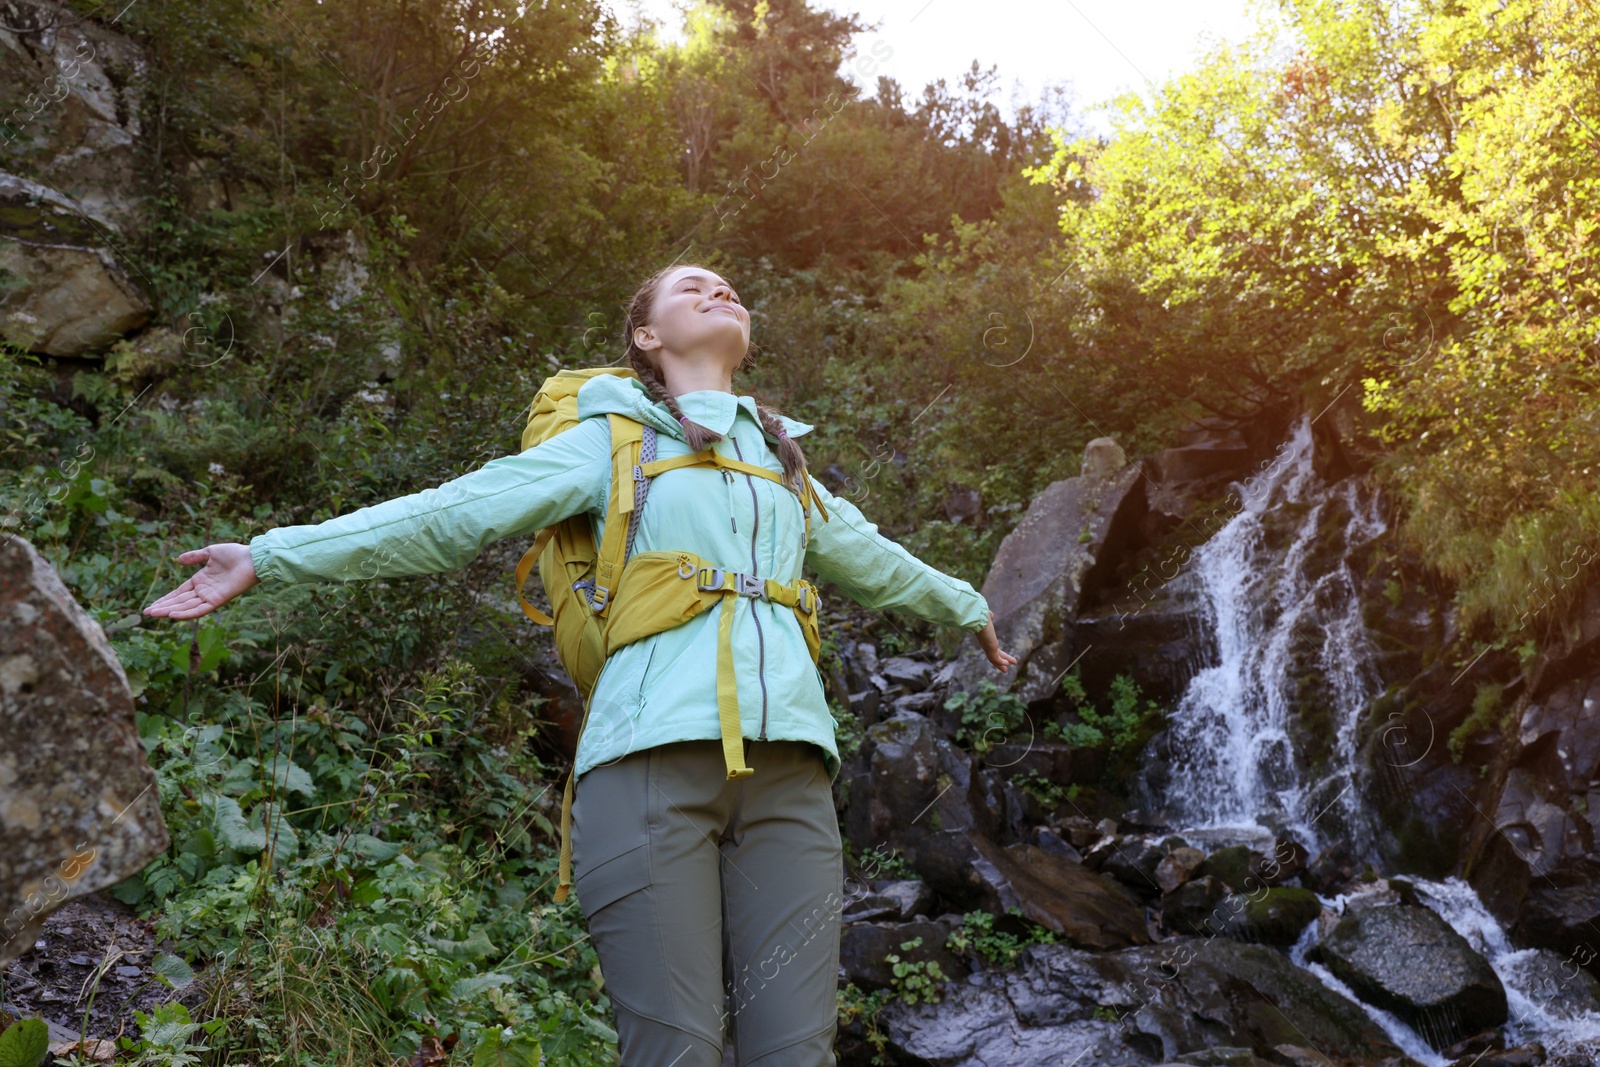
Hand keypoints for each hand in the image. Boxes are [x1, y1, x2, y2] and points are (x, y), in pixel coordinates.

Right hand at [144, 542, 258, 619]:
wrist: (253, 558)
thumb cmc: (235, 554)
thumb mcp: (210, 552)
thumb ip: (195, 557)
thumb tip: (178, 560)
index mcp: (200, 580)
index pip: (179, 593)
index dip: (165, 598)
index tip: (151, 604)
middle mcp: (204, 591)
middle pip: (179, 601)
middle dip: (163, 607)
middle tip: (146, 613)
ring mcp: (210, 596)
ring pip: (186, 607)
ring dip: (169, 611)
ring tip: (154, 614)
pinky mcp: (218, 600)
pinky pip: (200, 609)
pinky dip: (186, 613)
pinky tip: (173, 615)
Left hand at [977, 610, 1016, 672]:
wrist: (977, 616)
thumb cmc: (981, 614)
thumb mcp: (987, 616)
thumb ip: (989, 616)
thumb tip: (991, 616)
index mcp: (985, 638)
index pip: (993, 648)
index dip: (999, 654)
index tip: (1004, 658)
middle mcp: (985, 643)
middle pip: (994, 656)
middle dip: (1001, 662)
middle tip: (1006, 670)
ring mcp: (987, 646)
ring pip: (994, 659)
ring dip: (1001, 664)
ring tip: (1006, 670)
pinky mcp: (990, 648)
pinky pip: (996, 658)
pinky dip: (1000, 662)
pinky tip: (1006, 664)